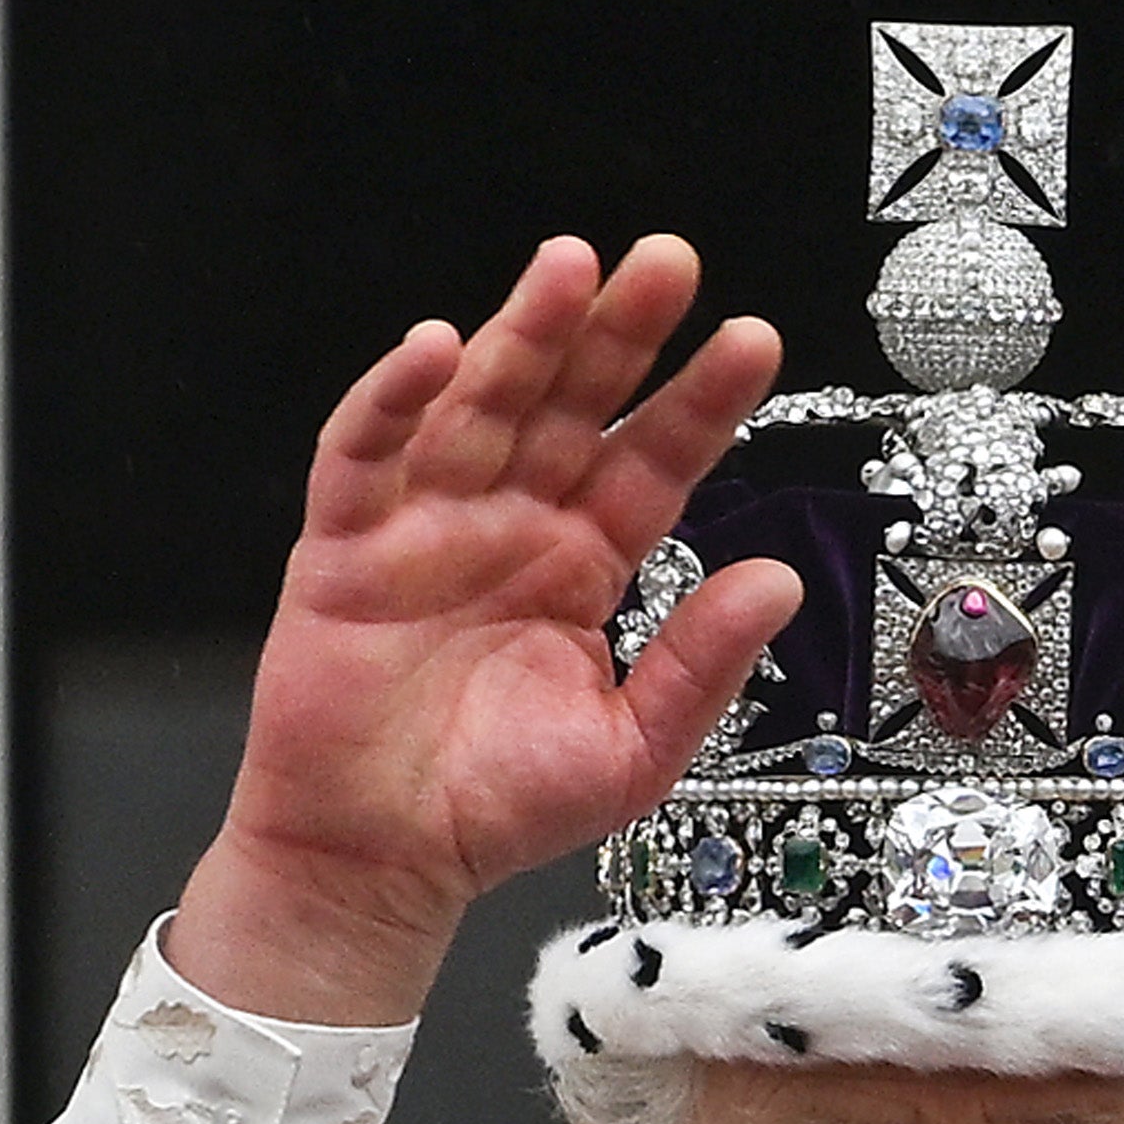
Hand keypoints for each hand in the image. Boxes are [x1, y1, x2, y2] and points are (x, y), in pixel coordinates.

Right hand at [171, 236, 798, 1025]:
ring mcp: (428, 525)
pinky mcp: (347, 544)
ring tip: (570, 268)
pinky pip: (365, 453)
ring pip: (479, 405)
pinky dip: (393, 399)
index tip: (751, 342)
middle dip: (618, 333)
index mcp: (583, 566)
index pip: (652, 462)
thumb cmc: (499, 806)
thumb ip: (701, 664)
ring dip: (520, 333)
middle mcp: (511, 526)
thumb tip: (777, 582)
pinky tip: (434, 349)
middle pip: (571, 406)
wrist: (386, 860)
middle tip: (668, 263)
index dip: (699, 401)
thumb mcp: (633, 748)